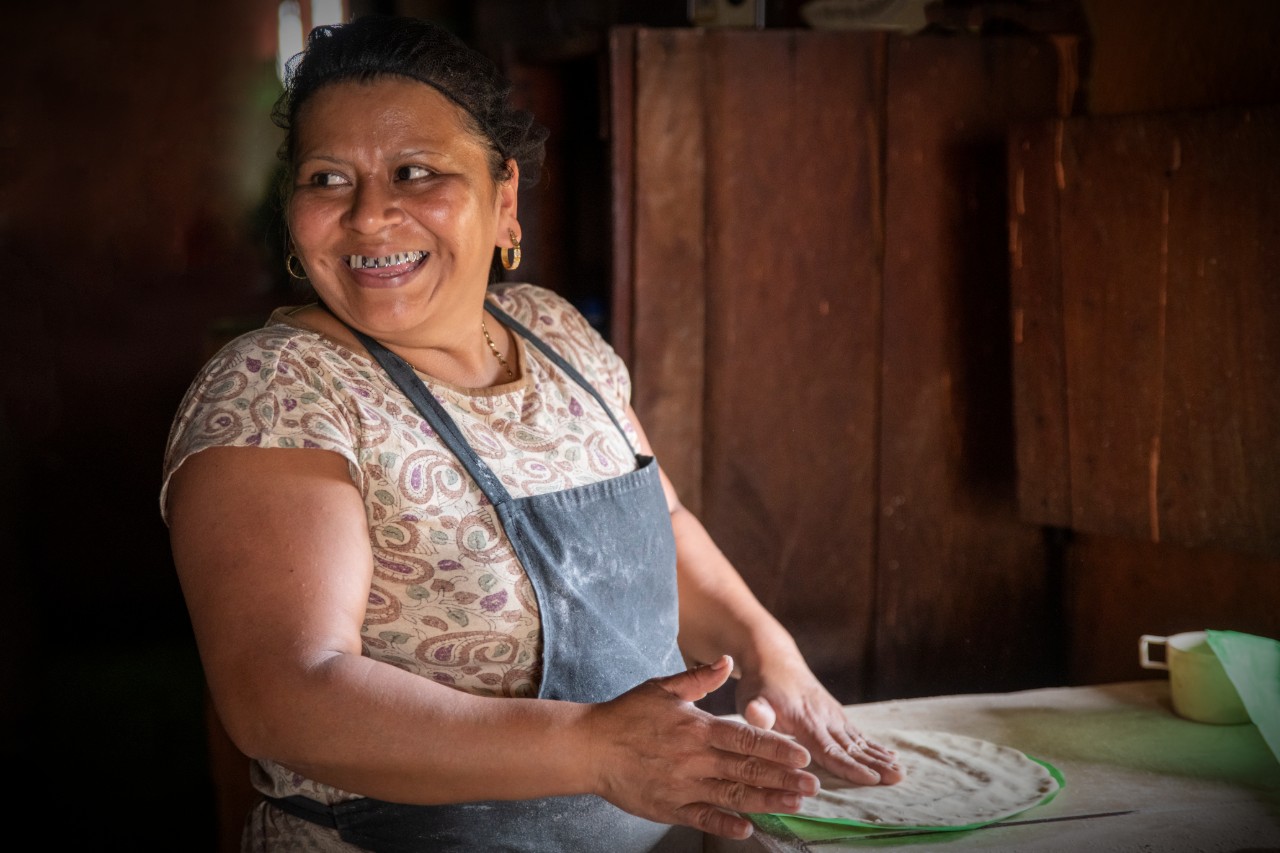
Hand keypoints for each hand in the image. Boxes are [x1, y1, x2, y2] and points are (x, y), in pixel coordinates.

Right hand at [584, 655, 820, 838]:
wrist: (588, 747)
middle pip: (747, 770)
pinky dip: (725, 825)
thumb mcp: (662, 688)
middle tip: (813, 785)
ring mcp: (683, 786)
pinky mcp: (669, 807)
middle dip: (784, 779)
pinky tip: (748, 828)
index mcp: (697, 728)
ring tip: (794, 804)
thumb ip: (698, 678)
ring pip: (733, 796)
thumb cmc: (626, 715)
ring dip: (767, 801)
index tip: (802, 755)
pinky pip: (703, 818)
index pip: (746, 738)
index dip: (777, 748)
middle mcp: (695, 759)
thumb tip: (727, 661)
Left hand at [737, 657, 904, 786]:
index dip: (850, 766)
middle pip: (851, 747)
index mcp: (804, 721)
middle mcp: (824, 718)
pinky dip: (874, 746)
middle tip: (897, 779)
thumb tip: (755, 715)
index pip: (829, 749)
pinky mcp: (835, 714)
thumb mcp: (751, 697)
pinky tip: (891, 756)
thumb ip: (756, 712)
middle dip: (874, 764)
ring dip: (880, 757)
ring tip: (900, 773)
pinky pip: (857, 733)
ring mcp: (832, 715)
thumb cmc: (759, 684)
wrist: (773, 658)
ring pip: (858, 741)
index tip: (871, 779)